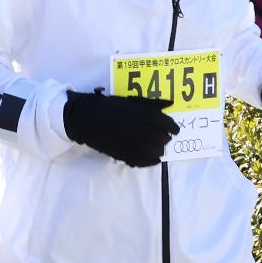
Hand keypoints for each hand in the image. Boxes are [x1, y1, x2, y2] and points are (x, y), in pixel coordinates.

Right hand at [61, 91, 178, 166]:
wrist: (86, 119)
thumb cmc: (110, 107)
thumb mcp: (131, 101)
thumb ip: (151, 103)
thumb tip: (171, 103)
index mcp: (141, 114)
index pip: (165, 123)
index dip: (173, 127)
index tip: (175, 130)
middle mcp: (138, 129)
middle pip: (161, 138)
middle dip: (165, 138)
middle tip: (164, 137)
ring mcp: (130, 144)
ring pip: (154, 151)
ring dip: (160, 150)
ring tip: (158, 147)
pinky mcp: (123, 154)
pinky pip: (143, 161)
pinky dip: (152, 161)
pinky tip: (155, 159)